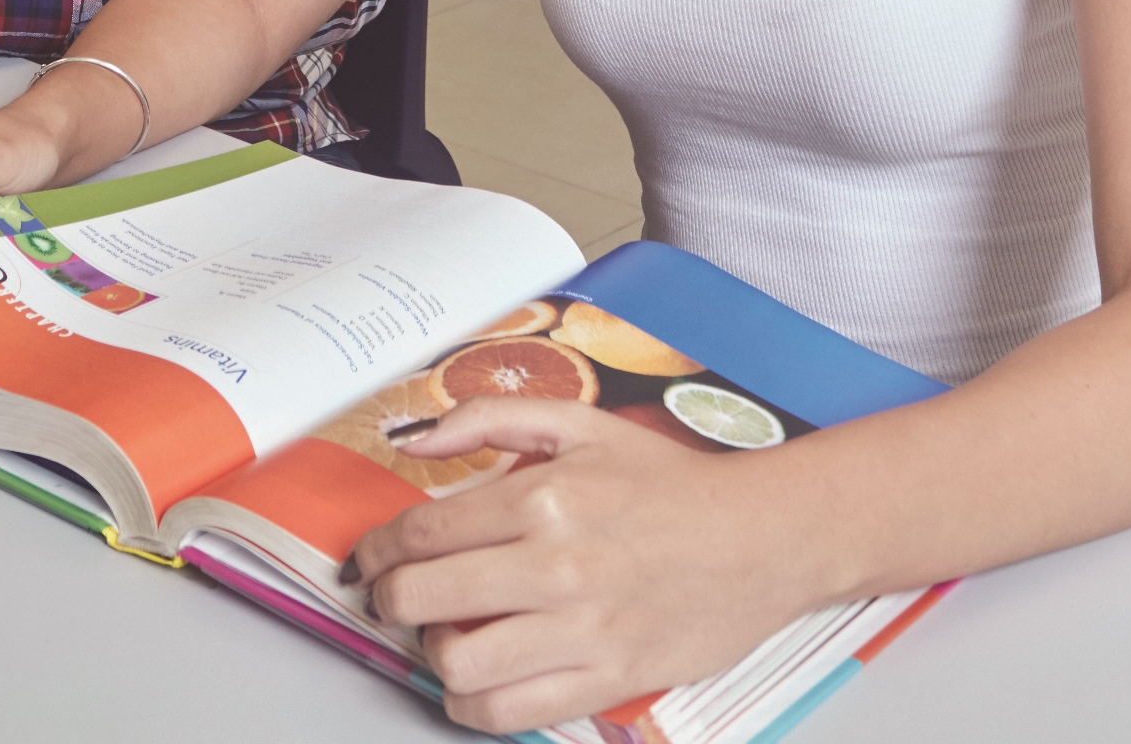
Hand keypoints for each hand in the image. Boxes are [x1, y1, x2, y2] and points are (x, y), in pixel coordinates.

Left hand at [355, 399, 817, 736]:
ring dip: (432, 653)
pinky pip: (512, 712)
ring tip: (442, 635)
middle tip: (392, 596)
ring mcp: (583, 631)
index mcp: (544, 498)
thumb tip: (419, 439)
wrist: (762, 540)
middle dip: (390, 599)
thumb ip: (491, 418)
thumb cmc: (672, 485)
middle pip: (424, 598)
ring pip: (458, 663)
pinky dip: (473, 706)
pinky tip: (473, 684)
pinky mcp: (608, 679)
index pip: (422, 533)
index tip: (368, 559)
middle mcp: (557, 566)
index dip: (377, 549)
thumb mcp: (584, 425)